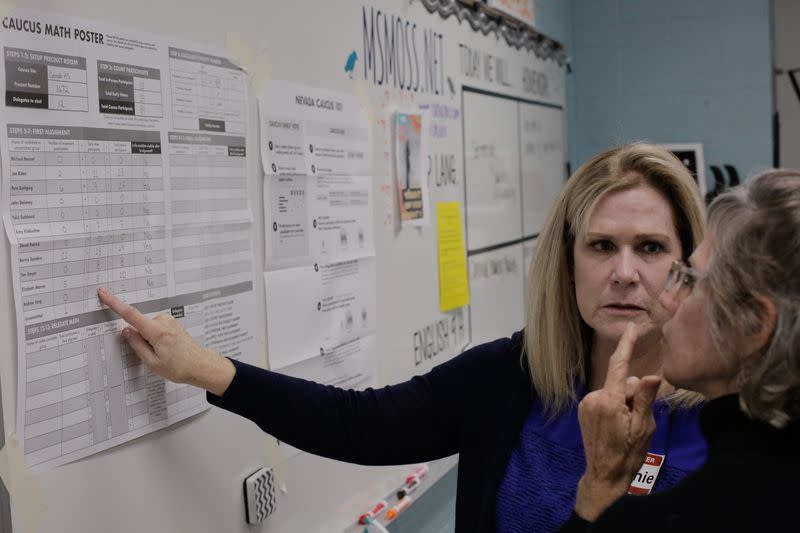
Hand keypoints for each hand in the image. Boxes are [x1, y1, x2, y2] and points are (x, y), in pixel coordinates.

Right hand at [97, 288, 234, 395]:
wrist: (201, 365)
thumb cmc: (179, 367)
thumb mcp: (152, 362)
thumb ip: (136, 345)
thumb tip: (126, 330)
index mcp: (156, 331)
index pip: (130, 315)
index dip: (114, 303)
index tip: (103, 293)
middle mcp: (163, 322)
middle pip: (139, 327)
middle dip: (140, 341)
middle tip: (155, 356)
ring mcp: (169, 321)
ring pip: (147, 329)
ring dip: (150, 341)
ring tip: (165, 354)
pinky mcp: (172, 323)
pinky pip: (155, 329)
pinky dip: (156, 339)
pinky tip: (168, 349)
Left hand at [574, 322, 661, 520]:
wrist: (604, 474)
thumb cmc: (628, 453)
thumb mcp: (643, 427)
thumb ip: (645, 398)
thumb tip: (652, 375)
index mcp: (608, 400)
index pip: (619, 365)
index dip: (627, 345)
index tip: (631, 327)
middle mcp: (593, 397)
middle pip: (621, 382)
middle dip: (633, 393)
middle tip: (638, 419)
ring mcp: (586, 403)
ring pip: (614, 390)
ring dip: (624, 401)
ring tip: (627, 426)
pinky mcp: (584, 409)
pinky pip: (605, 398)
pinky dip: (615, 405)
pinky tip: (617, 424)